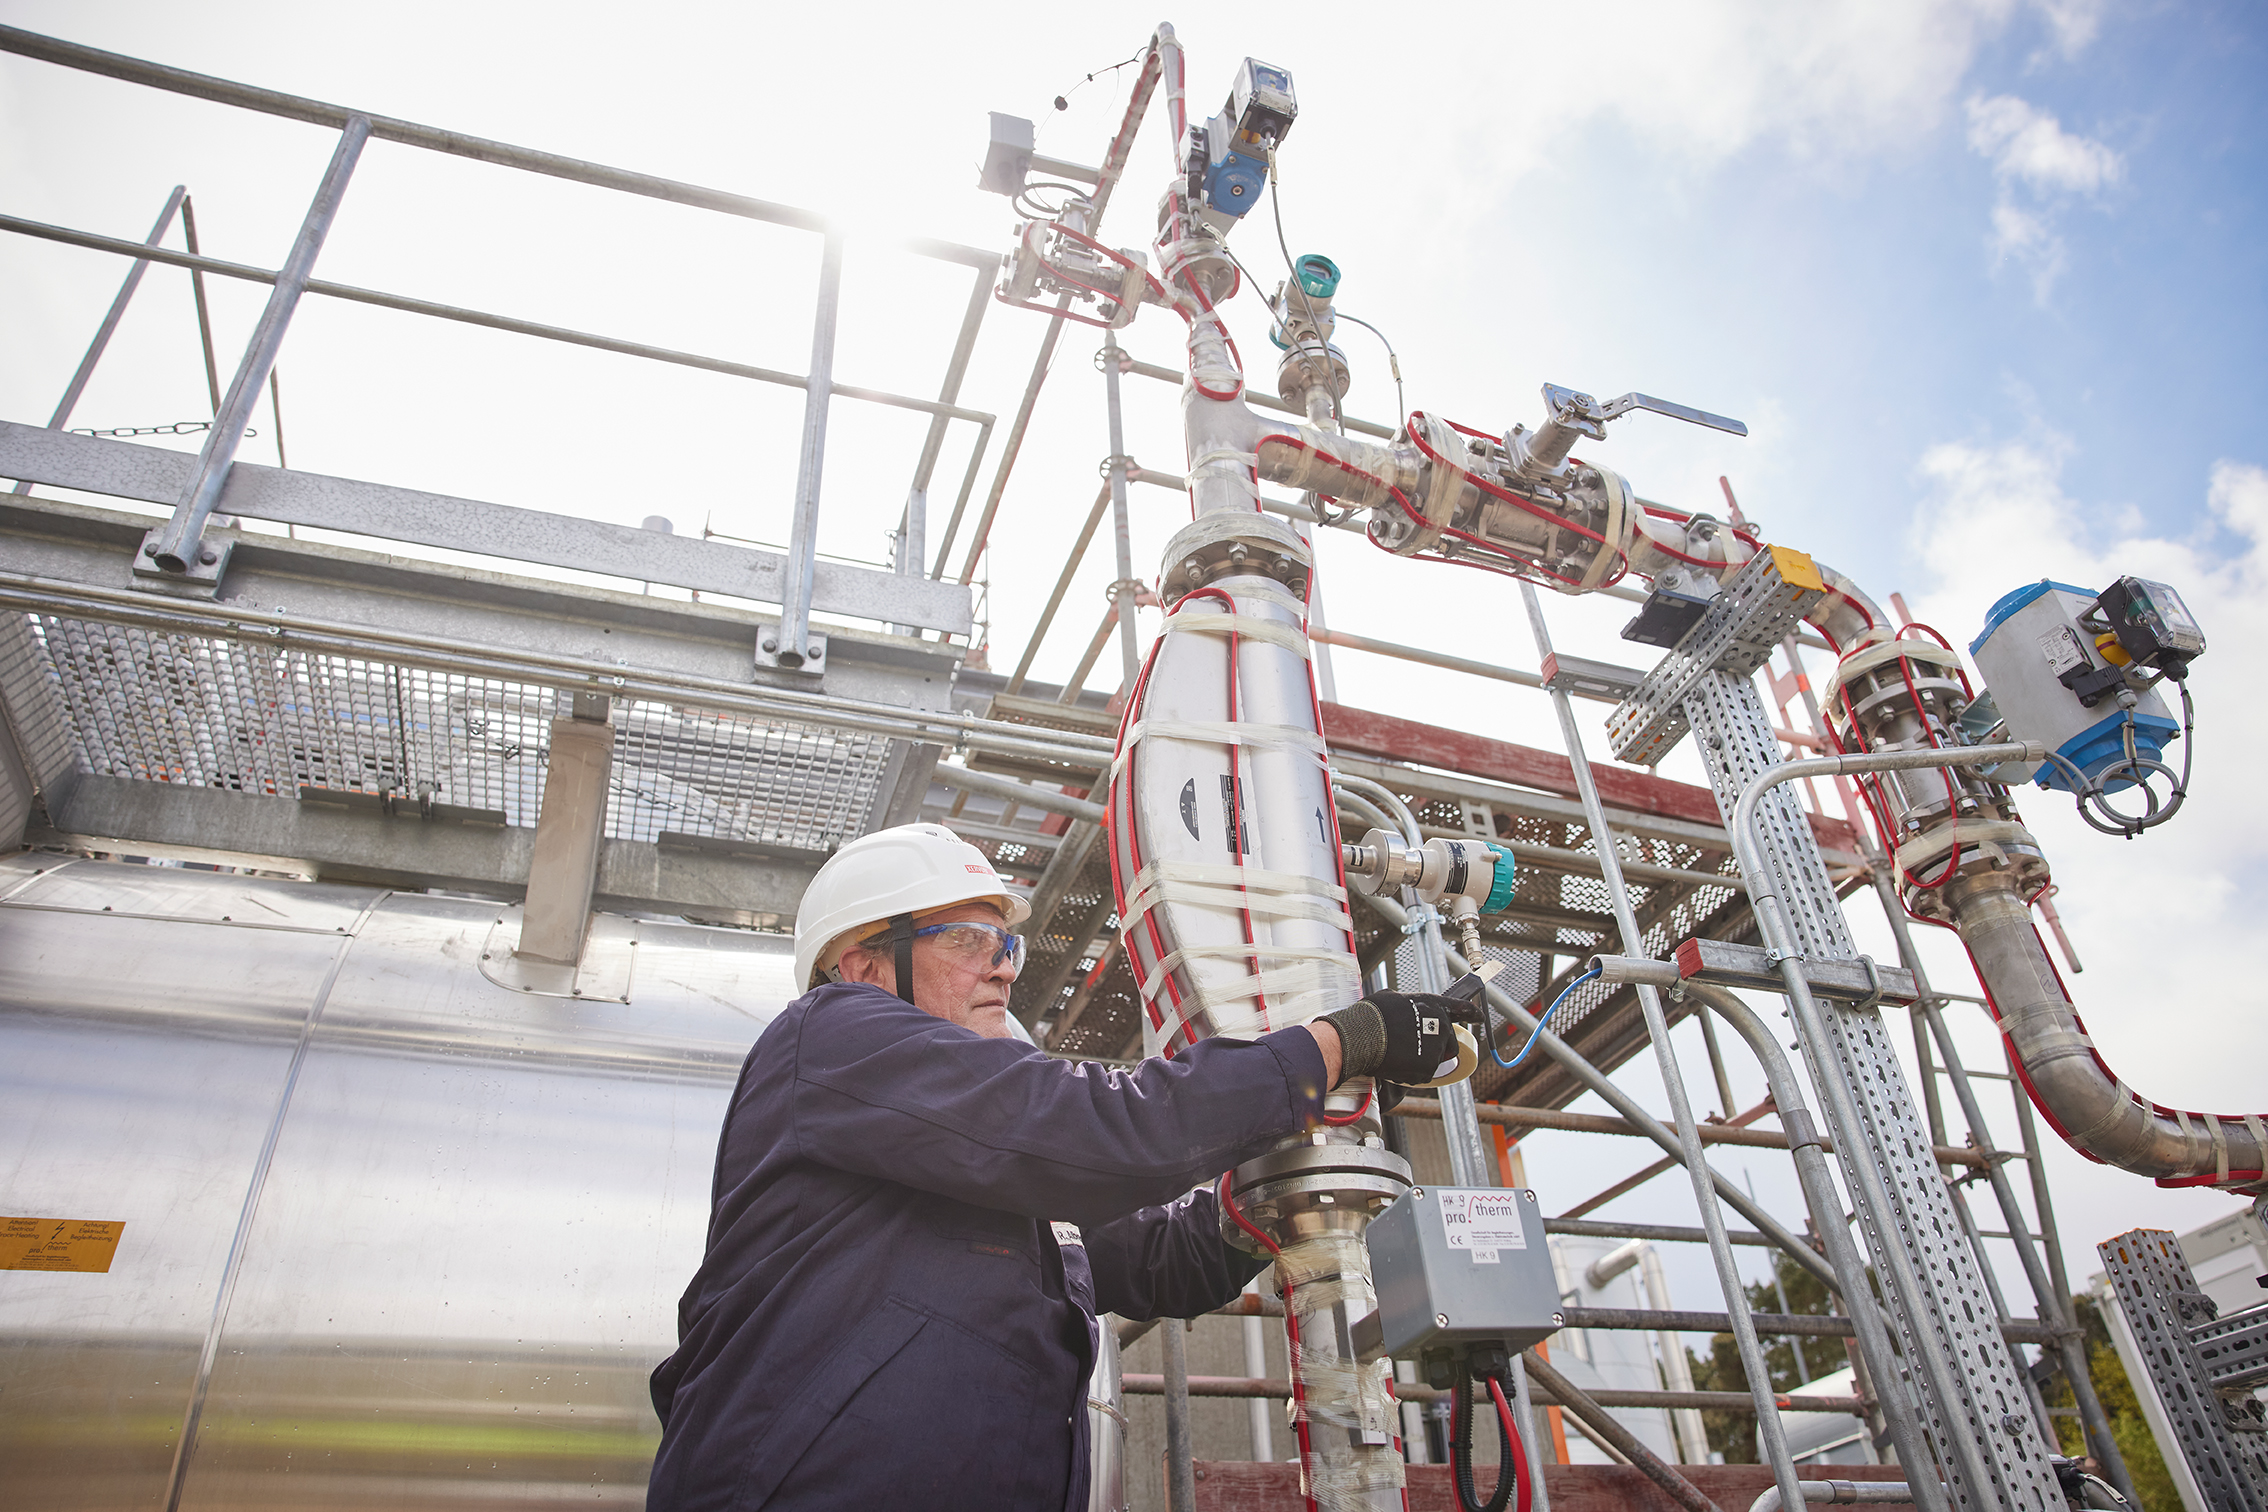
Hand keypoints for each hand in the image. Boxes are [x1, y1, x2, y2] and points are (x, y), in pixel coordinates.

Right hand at [1318, 991, 1480, 1089]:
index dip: (1472, 1013)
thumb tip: (1399, 1007)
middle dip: (1438, 1049)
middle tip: (1416, 1050)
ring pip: (1436, 1061)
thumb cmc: (1372, 1015)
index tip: (1479, 1017)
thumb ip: (1406, 1005)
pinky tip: (1396, 1066)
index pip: (1461, 1008)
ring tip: (1400, 1057)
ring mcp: (1437, 1048)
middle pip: (1450, 1044)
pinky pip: (1423, 1075)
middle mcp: (1441, 1025)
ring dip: (1422, 1062)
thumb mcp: (1391, 999)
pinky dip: (1411, 1074)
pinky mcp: (1429, 1068)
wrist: (1363, 1035)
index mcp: (1434, 1005)